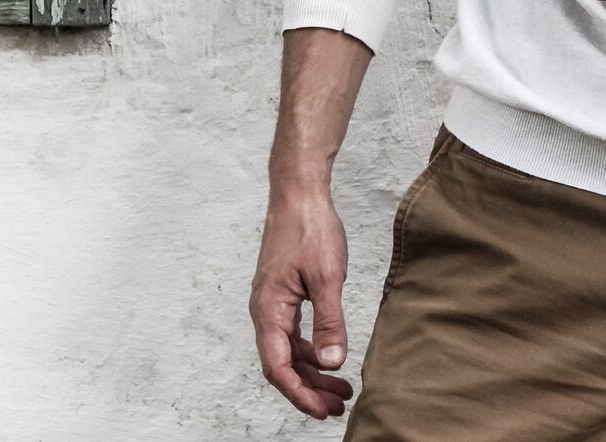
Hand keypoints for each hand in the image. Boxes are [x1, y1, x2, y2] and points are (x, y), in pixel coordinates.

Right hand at [250, 190, 353, 418]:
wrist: (298, 195)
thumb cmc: (310, 229)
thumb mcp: (328, 278)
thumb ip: (329, 322)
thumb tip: (333, 363)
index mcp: (269, 310)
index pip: (279, 367)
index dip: (301, 394)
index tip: (324, 410)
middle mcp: (264, 311)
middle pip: (282, 364)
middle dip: (309, 389)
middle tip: (339, 405)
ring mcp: (272, 303)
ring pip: (287, 351)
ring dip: (312, 371)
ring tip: (341, 387)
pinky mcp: (282, 295)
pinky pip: (291, 333)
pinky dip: (311, 349)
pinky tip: (330, 355)